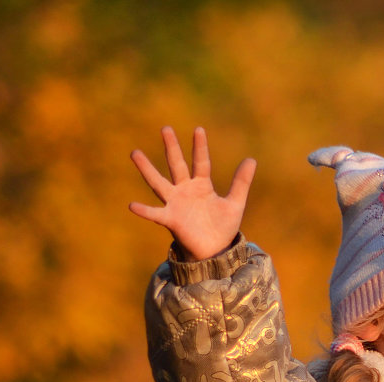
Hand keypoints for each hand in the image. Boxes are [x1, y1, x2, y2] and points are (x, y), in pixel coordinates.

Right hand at [129, 126, 256, 260]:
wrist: (214, 250)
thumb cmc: (222, 226)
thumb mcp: (235, 203)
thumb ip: (241, 183)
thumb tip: (251, 159)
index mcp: (201, 185)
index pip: (201, 162)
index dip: (200, 147)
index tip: (198, 129)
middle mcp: (185, 191)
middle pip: (177, 165)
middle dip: (172, 148)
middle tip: (166, 128)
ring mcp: (175, 204)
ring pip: (158, 183)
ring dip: (147, 169)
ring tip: (135, 152)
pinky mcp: (171, 220)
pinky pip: (155, 214)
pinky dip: (144, 211)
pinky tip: (132, 205)